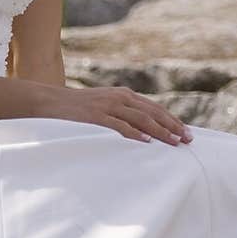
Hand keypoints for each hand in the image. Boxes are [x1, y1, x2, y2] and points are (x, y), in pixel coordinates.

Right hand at [56, 84, 193, 145]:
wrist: (48, 102)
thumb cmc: (76, 110)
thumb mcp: (103, 106)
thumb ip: (121, 114)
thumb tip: (142, 132)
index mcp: (123, 95)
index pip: (154, 108)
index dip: (172, 120)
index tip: (187, 132)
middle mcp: (119, 98)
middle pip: (153, 113)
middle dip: (172, 126)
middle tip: (188, 140)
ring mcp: (107, 106)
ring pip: (141, 119)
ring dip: (160, 131)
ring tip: (174, 142)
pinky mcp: (95, 116)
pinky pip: (120, 126)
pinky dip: (135, 134)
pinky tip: (147, 142)